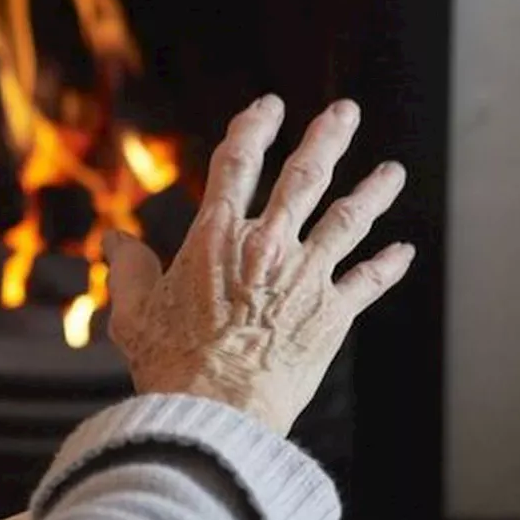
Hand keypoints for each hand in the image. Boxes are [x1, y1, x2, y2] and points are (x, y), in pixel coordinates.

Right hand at [103, 96, 414, 434]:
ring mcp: (306, 277)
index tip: (268, 108)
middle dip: (327, 138)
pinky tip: (404, 250)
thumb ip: (128, 269)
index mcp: (217, 237)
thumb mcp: (134, 312)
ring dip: (373, 191)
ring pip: (348, 219)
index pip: (238, 163)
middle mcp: (267, 246)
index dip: (253, 127)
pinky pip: (368, 280)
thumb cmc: (171, 364)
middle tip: (345, 113)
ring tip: (392, 171)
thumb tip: (116, 240)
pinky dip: (388, 264)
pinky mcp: (332, 314)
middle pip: (304, 177)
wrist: (218, 411)